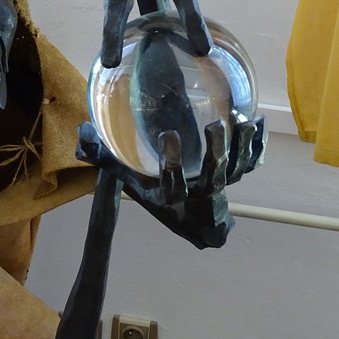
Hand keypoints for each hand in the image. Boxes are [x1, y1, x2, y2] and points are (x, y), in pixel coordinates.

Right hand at [76, 113, 265, 249]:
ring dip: (241, 147)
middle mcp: (200, 194)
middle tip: (215, 126)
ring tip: (242, 121)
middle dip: (216, 153)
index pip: (174, 185)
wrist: (191, 217)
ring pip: (236, 170)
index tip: (170, 136)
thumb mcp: (129, 180)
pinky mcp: (236, 178)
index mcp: (173, 198)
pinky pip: (251, 164)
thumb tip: (81, 133)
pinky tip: (257, 121)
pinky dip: (256, 145)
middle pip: (213, 177)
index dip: (173, 163)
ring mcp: (222, 187)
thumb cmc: (156, 191)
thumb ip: (105, 158)